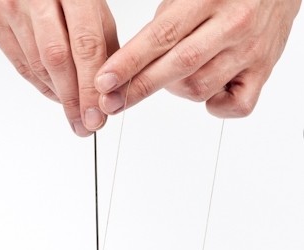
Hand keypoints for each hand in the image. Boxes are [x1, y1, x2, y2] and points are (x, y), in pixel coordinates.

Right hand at [0, 0, 118, 135]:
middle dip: (74, 99)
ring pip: (37, 66)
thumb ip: (100, 35)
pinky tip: (55, 93)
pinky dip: (40, 83)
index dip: (92, 86)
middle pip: (57, 60)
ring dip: (59, 95)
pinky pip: (20, 63)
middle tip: (86, 126)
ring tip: (74, 113)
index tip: (98, 115)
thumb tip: (110, 83)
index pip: (85, 45)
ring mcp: (7, 5)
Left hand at [94, 0, 300, 118]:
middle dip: (139, 88)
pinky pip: (236, 106)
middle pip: (178, 66)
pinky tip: (208, 91)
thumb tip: (127, 64)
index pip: (161, 36)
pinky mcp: (264, 71)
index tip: (104, 82)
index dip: (129, 63)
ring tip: (173, 76)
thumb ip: (164, 25)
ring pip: (200, 89)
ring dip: (176, 90)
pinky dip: (216, 106)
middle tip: (111, 101)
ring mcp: (251, 50)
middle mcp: (233, 24)